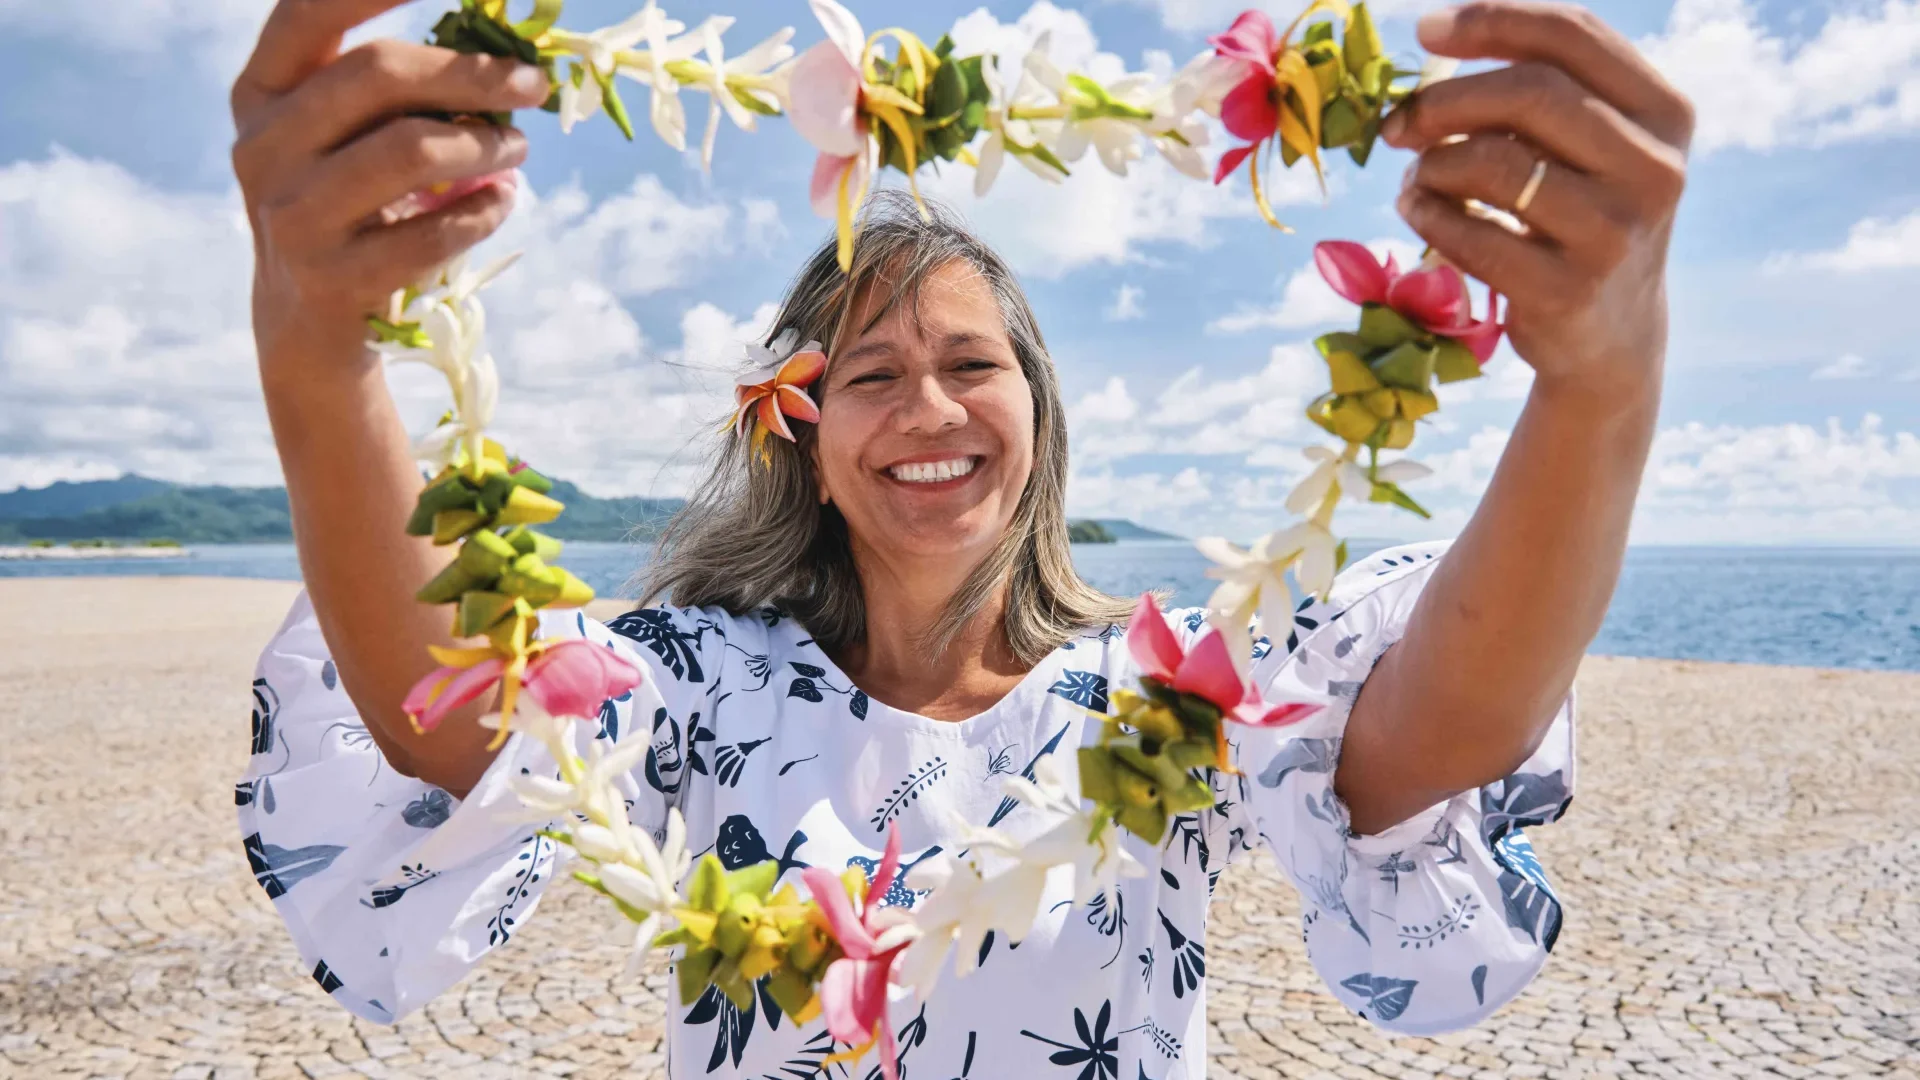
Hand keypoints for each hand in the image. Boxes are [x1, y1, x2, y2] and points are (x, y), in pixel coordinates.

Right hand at [231, 0, 549, 382]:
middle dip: (471, 73)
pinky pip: (432, 231)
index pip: (307, 13)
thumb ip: (392, 93)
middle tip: (535, 86)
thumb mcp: (342, 140)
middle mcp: (261, 146)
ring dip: (485, 144)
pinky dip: (482, 212)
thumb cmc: (347, 206)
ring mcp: (290, 215)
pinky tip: (501, 203)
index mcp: (260, 94)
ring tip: (518, 148)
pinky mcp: (330, 279)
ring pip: (411, 150)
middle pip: (378, 74)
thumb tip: (507, 57)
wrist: (308, 322)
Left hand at [1382, 1, 1693, 406]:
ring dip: (1433, 164)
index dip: (1492, 21)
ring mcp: (1613, 233)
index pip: (1573, 36)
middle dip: (1445, 100)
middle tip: (1397, 123)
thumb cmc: (1581, 217)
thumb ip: (1544, 90)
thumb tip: (1440, 36)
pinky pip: (1471, 234)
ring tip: (1418, 176)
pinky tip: (1419, 210)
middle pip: (1529, 93)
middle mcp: (1654, 169)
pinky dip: (1428, 214)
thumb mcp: (1592, 146)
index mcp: (1664, 113)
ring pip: (1493, 163)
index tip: (1424, 29)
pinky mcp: (1567, 291)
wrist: (1610, 335)